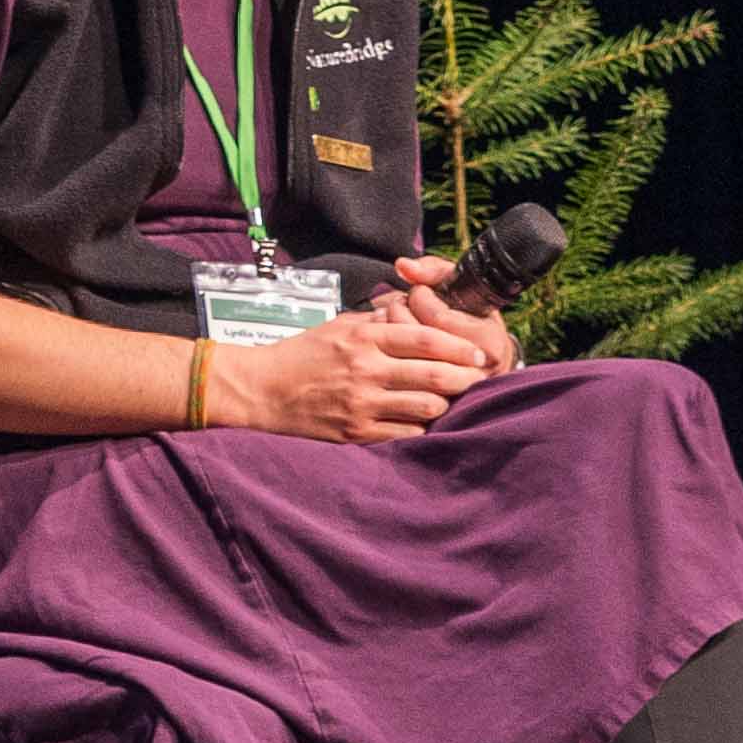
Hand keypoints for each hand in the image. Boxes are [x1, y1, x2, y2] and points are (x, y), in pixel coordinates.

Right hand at [212, 298, 491, 447]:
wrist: (262, 390)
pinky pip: (405, 433)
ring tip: (449, 399)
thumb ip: (379, 320)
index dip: (460, 346)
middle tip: (480, 378)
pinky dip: (420, 426)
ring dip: (444, 404)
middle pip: (435, 376)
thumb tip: (416, 310)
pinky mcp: (356, 432)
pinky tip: (421, 419)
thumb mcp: (340, 325)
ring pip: (426, 408)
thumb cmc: (303, 353)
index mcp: (364, 339)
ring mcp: (362, 405)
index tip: (480, 353)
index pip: (426, 339)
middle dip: (465, 378)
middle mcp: (366, 371)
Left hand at [380, 255, 520, 376]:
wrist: (481, 356)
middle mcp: (476, 370)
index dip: (419, 298)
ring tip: (397, 322)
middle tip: (400, 305)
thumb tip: (403, 266)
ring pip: (407, 360)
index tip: (418, 292)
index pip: (438, 317)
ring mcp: (456, 390)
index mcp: (489, 340)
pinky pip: (403, 381)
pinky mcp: (437, 403)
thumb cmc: (467, 314)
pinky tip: (390, 344)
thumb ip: (432, 270)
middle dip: (400, 314)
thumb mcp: (459, 286)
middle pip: (419, 340)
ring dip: (391, 334)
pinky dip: (389, 358)